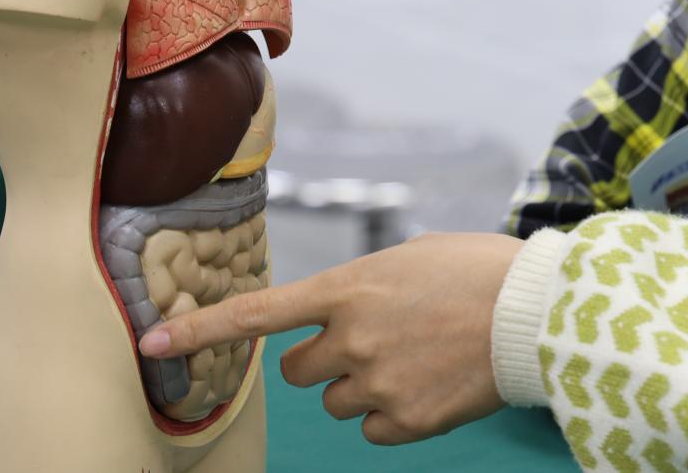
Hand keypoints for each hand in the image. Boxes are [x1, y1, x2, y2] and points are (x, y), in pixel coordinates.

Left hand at [138, 232, 523, 444]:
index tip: (149, 344)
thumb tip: (347, 312)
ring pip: (337, 402)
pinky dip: (393, 415)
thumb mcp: (412, 257)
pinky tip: (430, 386)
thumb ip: (364, 285)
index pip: (255, 314)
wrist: (538, 312)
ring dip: (363, 387)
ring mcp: (376, 383)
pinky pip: (372, 429)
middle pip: (299, 371)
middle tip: (372, 343)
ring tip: (417, 360)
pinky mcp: (406, 421)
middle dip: (325, 361)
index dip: (197, 330)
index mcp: (348, 287)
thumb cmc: (480, 271)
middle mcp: (351, 338)